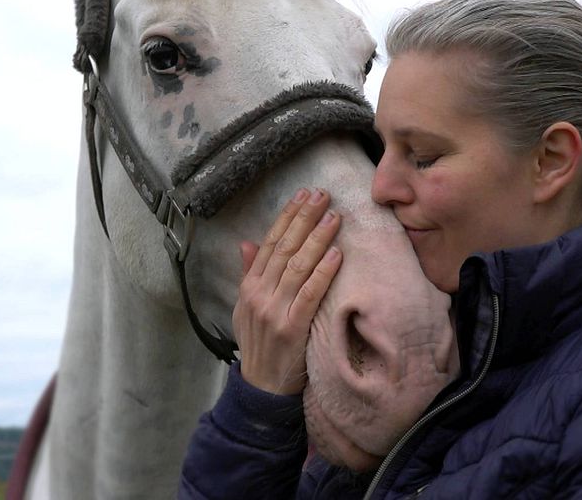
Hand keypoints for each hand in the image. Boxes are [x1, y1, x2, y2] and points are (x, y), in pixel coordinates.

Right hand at [233, 188, 341, 394]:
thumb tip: (247, 242)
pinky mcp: (292, 329)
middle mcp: (259, 294)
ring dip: (317, 238)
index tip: (302, 195)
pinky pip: (310, 294)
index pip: (269, 243)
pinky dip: (323, 272)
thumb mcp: (245, 307)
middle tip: (322, 194)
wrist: (260, 387)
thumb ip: (248, 274)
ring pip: (298, 266)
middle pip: (284, 248)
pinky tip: (337, 254)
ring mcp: (275, 311)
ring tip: (333, 216)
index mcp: (249, 286)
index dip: (287, 217)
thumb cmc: (258, 343)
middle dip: (304, 218)